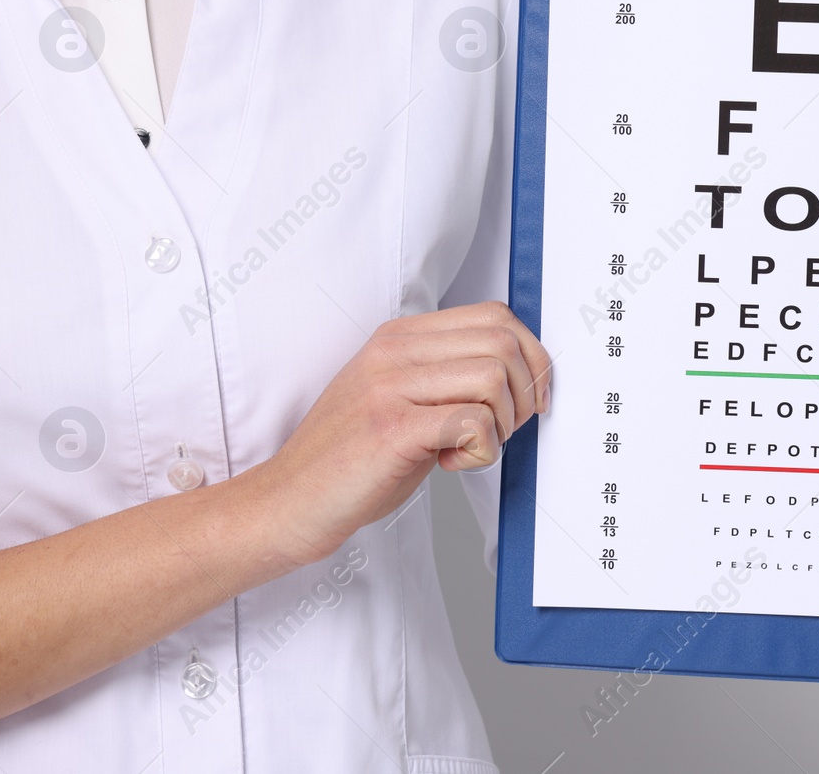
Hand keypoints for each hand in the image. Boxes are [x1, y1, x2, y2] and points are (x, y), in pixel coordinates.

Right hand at [241, 301, 551, 566]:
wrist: (288, 502)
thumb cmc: (349, 460)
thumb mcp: (401, 400)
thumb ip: (447, 378)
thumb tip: (519, 376)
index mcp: (398, 337)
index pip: (494, 316)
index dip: (530, 357)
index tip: (530, 396)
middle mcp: (393, 351)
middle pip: (503, 343)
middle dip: (524, 392)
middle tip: (503, 429)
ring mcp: (389, 385)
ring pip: (493, 378)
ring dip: (503, 423)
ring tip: (472, 448)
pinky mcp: (391, 427)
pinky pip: (472, 421)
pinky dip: (482, 450)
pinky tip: (451, 464)